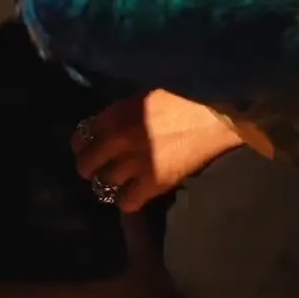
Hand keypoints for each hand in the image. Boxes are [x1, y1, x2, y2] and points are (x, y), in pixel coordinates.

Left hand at [73, 90, 242, 212]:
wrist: (217, 115)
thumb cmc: (185, 96)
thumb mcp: (145, 94)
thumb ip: (122, 112)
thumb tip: (106, 126)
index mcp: (116, 113)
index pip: (81, 137)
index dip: (84, 145)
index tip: (91, 148)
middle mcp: (119, 139)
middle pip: (86, 165)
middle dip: (92, 168)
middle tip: (103, 168)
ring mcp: (135, 163)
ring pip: (104, 185)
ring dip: (111, 184)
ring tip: (121, 181)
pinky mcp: (154, 183)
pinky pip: (126, 202)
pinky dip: (128, 200)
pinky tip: (137, 193)